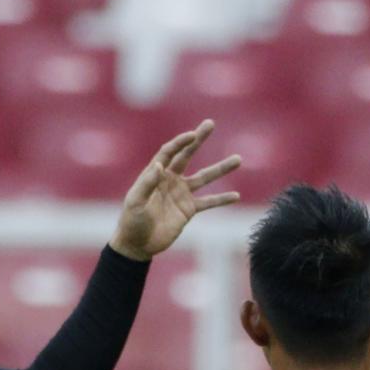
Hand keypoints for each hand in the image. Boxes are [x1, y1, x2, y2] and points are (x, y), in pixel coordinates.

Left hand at [110, 120, 241, 260]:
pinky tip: (236, 196)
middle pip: (187, 155)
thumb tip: (159, 165)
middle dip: (199, 140)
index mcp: (155, 174)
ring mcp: (181, 194)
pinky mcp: (189, 210)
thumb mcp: (136, 202)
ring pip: (204, 177)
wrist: (138, 245)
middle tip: (210, 123)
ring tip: (238, 159)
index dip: (180, 142)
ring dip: (221, 169)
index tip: (193, 135)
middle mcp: (170, 180)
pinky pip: (209, 202)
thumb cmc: (132, 221)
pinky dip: (222, 199)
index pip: (169, 152)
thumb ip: (147, 184)